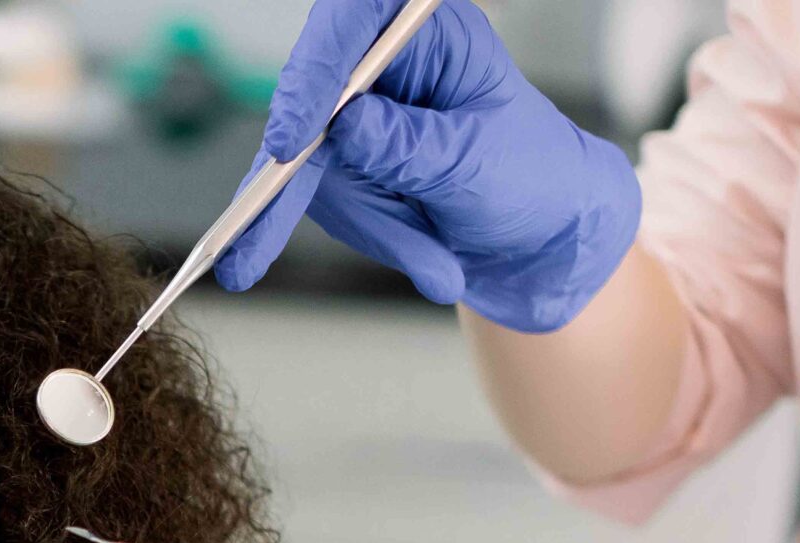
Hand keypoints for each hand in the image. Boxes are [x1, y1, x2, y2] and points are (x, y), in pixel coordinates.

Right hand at [213, 0, 639, 332]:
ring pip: (305, 167)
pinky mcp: (340, 163)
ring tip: (435, 258)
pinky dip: (369, 234)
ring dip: (368, 222)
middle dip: (295, 181)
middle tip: (259, 243)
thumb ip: (409, 146)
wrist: (540, 233)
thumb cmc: (530, 177)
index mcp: (429, 36)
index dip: (315, 69)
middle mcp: (382, 67)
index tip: (292, 141)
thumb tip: (345, 127)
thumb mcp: (476, 164)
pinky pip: (319, 201)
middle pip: (308, 102)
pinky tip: (429, 261)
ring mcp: (355, 116)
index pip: (353, 20)